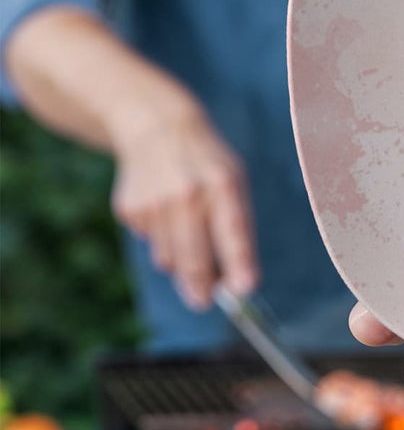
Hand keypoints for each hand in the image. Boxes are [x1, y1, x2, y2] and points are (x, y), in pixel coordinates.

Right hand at [109, 95, 257, 311]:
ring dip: (181, 261)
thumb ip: (236, 224)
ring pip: (169, 258)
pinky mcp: (130, 210)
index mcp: (221, 182)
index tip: (245, 289)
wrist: (158, 127)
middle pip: (195, 256)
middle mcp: (187, 193)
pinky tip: (163, 211)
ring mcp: (154, 203)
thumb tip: (235, 277)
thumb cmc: (207, 162)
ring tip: (187, 232)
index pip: (234, 230)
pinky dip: (160, 238)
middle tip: (204, 302)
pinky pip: (150, 243)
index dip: (240, 262)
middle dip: (201, 286)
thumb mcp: (233, 180)